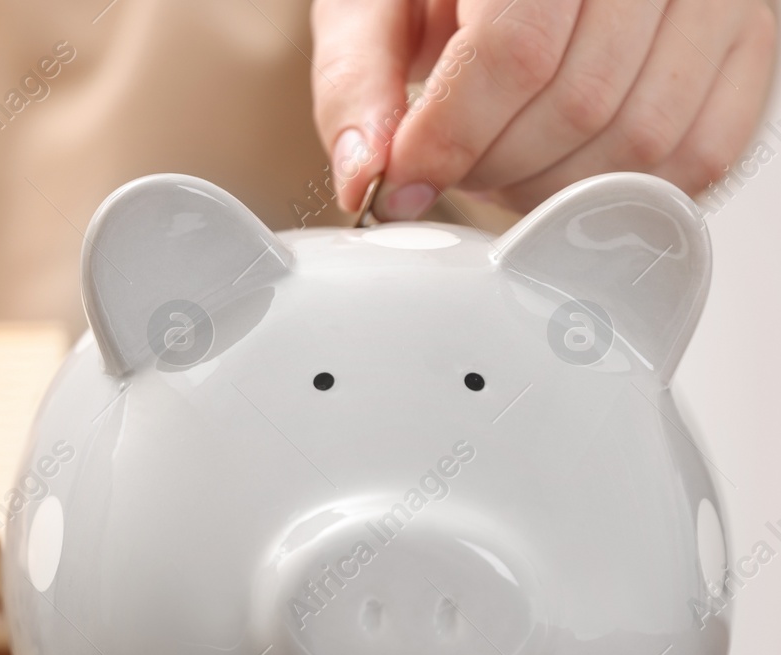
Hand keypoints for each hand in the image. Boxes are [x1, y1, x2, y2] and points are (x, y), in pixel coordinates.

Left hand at [311, 0, 776, 217]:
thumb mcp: (375, 2)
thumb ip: (358, 81)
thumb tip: (365, 178)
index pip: (517, 50)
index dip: (451, 138)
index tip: (404, 180)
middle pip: (581, 103)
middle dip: (494, 168)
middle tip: (453, 167)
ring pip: (644, 138)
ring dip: (553, 189)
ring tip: (502, 164)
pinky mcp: (752, 39)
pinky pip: (706, 151)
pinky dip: (624, 192)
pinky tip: (564, 172)